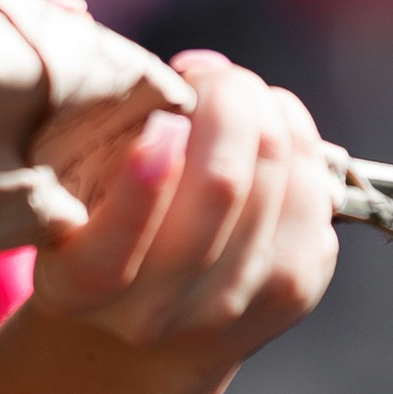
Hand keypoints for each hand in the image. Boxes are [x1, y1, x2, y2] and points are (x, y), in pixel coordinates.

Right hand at [31, 55, 335, 371]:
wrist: (150, 324)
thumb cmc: (101, 226)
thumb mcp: (77, 187)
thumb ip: (111, 131)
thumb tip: (205, 70)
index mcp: (78, 289)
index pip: (111, 253)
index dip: (144, 183)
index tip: (162, 125)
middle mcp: (152, 314)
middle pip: (221, 189)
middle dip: (228, 104)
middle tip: (212, 81)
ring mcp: (228, 310)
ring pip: (280, 186)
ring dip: (268, 115)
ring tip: (242, 97)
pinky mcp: (290, 296)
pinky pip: (315, 197)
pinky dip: (301, 142)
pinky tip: (275, 127)